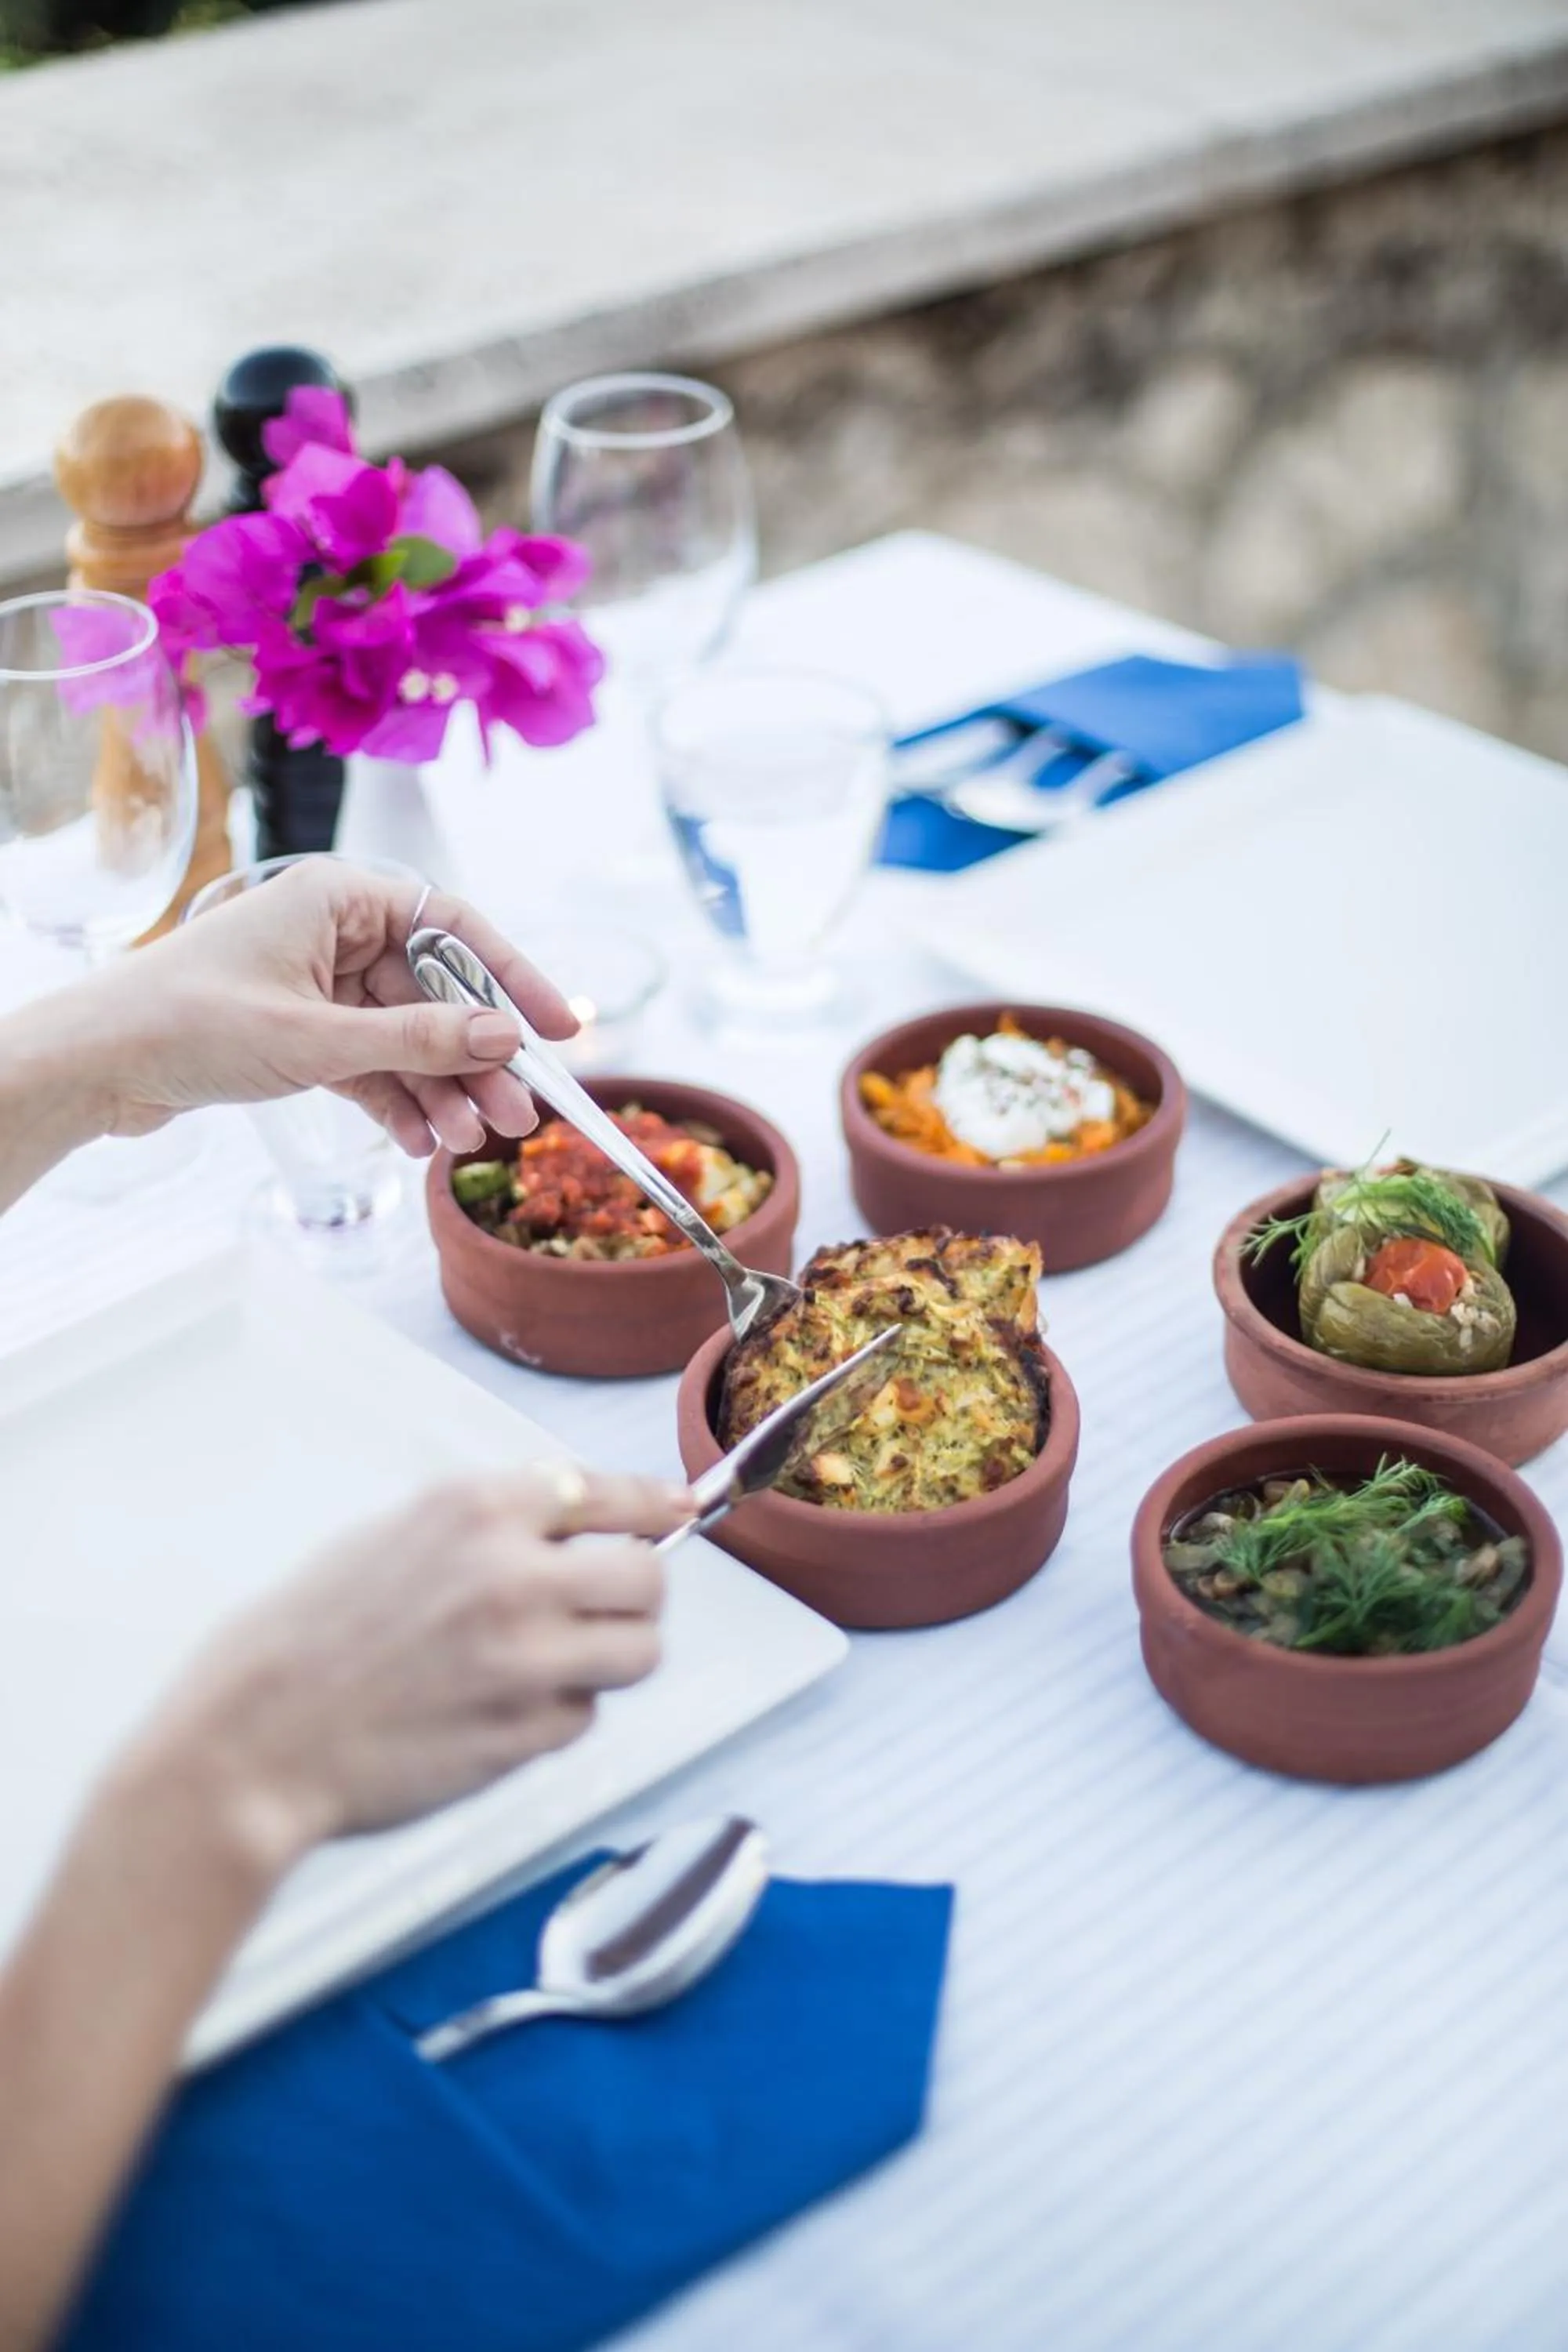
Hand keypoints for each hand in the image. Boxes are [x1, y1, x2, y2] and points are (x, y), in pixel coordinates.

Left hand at [66, 858, 575, 1155]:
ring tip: (469, 1142)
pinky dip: (396, 1103)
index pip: (453, 928)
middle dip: (476, 1060)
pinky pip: (371, 1066)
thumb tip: (504, 1039)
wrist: (96, 1063)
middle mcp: (334, 933)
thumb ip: (416, 1041)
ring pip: (406, 1038)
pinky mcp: (301, 1033)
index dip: (512, 978)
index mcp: (338, 899)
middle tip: (518, 1115)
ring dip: (441, 1091)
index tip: (558, 1031)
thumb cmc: (189, 1023)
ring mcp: (318, 985)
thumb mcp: (315, 1037)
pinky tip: (417, 1143)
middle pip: (436, 994)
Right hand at [136, 1466, 688, 1867]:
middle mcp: (513, 1574)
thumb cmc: (311, 1634)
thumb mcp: (396, 1533)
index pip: (611, 1494)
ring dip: (611, 1659)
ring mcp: (525, 1658)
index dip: (657, 1506)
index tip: (683, 1511)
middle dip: (635, 1596)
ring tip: (553, 1664)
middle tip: (604, 1611)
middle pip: (648, 1579)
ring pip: (639, 1653)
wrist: (255, 1737)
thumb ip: (491, 1523)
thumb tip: (580, 1519)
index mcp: (477, 1509)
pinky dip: (557, 1717)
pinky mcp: (523, 1734)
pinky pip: (583, 1718)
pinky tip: (496, 1713)